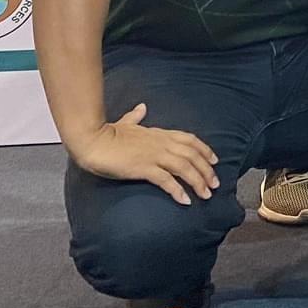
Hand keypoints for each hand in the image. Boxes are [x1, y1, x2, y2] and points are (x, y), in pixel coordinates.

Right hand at [69, 104, 219, 207]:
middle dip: (206, 170)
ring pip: (184, 167)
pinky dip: (178, 190)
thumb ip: (135, 117)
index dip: (204, 150)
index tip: (214, 160)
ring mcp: (154, 155)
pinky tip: (185, 200)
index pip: (190, 140)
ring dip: (198, 181)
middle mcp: (161, 143)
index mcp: (160, 133)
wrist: (92, 140)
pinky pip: (166, 180)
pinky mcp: (144, 168)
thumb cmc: (106, 133)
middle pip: (192, 155)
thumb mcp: (125, 123)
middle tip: (215, 184)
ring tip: (206, 194)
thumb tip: (141, 107)